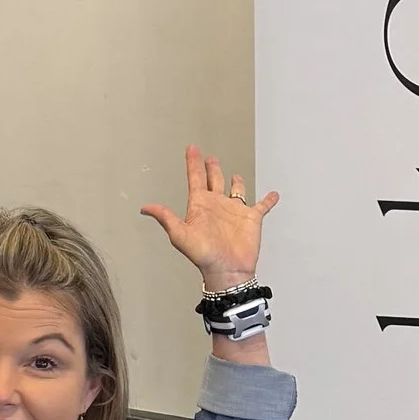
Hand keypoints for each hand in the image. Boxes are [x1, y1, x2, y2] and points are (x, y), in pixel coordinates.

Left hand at [141, 144, 278, 291]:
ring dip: (237, 182)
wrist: (227, 270)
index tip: (192, 149)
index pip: (196, 178)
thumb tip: (145, 208)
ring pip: (236, 190)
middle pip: (214, 180)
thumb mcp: (180, 234)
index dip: (193, 163)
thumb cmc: (203, 255)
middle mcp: (217, 205)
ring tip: (236, 176)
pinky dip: (268, 200)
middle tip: (209, 158)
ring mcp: (235, 211)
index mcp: (201, 205)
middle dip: (211, 169)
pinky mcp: (252, 219)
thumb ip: (165, 217)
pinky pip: (262, 206)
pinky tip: (273, 195)